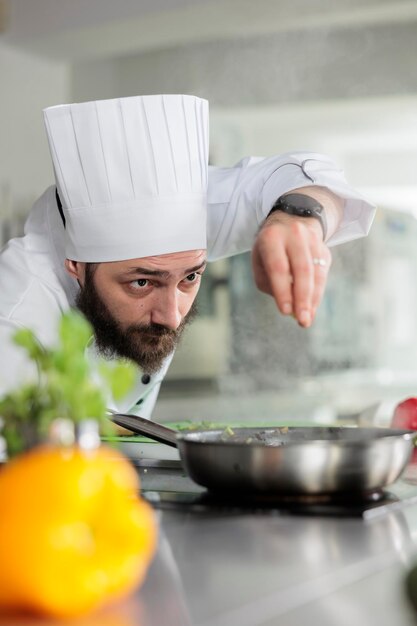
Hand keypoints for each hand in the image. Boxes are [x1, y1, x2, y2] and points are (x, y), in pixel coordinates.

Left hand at [251, 211, 331, 326]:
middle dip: (303, 299)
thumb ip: (271, 285)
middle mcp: (294, 235)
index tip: (285, 311)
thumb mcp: (260, 263)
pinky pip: (323, 274)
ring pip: (316, 273)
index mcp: (272, 237)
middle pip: (302, 270)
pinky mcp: (324, 248)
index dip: (283, 291)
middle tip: (303, 321)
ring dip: (313, 300)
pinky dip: (317, 294)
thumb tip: (290, 309)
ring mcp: (312, 240)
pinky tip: (312, 308)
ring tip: (307, 319)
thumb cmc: (269, 250)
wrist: (289, 222)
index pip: (278, 267)